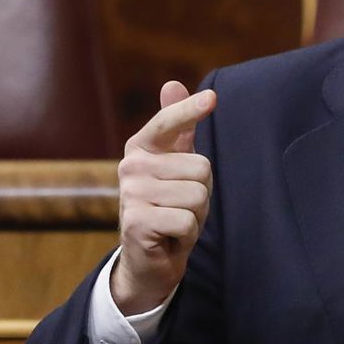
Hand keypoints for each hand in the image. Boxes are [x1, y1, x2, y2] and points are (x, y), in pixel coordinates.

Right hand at [113, 80, 216, 314]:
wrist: (148, 260)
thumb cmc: (168, 208)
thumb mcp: (177, 166)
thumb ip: (178, 129)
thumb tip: (173, 83)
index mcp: (141, 147)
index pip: (168, 123)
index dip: (190, 111)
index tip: (212, 98)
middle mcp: (131, 166)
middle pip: (201, 168)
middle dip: (202, 193)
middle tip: (181, 207)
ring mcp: (131, 194)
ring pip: (197, 195)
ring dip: (196, 216)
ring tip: (176, 222)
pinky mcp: (137, 222)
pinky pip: (188, 221)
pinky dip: (188, 235)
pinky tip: (170, 238)